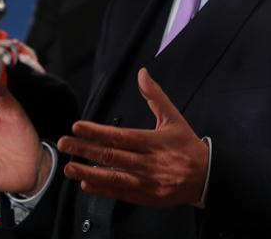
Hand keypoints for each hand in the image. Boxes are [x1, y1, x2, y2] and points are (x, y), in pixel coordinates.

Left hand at [57, 68, 208, 206]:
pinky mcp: (147, 197)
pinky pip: (121, 193)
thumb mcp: (174, 118)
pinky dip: (103, 189)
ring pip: (113, 177)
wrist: (206, 177)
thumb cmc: (187, 146)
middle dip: (85, 149)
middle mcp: (149, 163)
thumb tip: (142, 73)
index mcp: (154, 142)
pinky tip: (87, 183)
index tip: (78, 127)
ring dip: (89, 172)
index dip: (97, 132)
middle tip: (64, 144)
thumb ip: (155, 96)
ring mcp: (147, 182)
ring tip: (69, 167)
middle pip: (112, 156)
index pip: (120, 136)